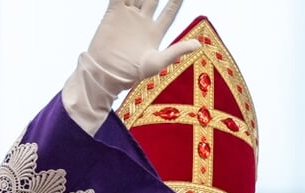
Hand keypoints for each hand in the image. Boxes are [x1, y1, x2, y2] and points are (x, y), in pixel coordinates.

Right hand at [80, 0, 202, 97]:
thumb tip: (198, 45)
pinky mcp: (113, 13)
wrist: (106, 73)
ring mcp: (128, 16)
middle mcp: (143, 21)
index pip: (170, 11)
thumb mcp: (157, 62)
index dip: (177, 1)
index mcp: (155, 32)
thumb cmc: (132, 73)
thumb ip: (176, 51)